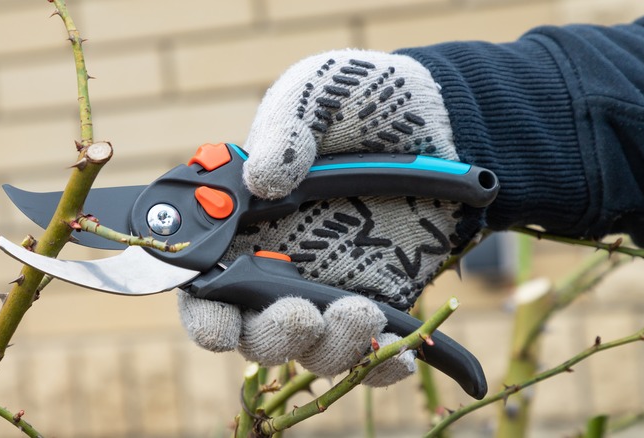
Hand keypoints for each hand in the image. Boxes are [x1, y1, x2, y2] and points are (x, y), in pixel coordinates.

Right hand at [178, 50, 479, 384]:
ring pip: (313, 350)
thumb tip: (263, 180)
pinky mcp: (380, 299)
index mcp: (245, 224)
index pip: (207, 287)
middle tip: (301, 313)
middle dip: (273, 335)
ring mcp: (330, 287)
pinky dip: (383, 364)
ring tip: (362, 313)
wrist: (438, 118)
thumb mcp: (314, 98)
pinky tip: (399, 355)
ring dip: (330, 347)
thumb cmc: (360, 101)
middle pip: (255, 332)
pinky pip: (374, 351)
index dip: (205, 314)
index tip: (220, 325)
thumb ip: (285, 134)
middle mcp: (280, 265)